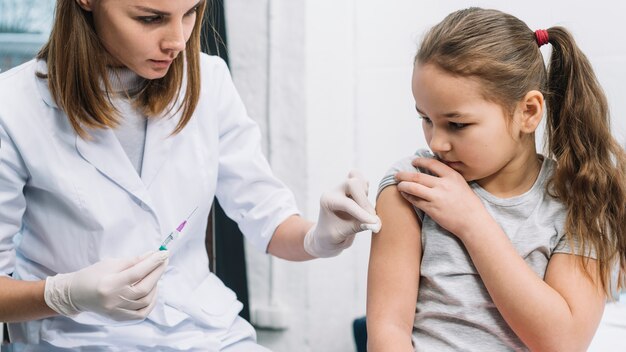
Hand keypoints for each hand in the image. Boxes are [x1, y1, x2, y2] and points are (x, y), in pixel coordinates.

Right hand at [44, 251, 168, 320]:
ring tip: (155, 274)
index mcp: (109, 284)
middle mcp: (114, 300)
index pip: (137, 273)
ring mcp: (117, 311)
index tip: (164, 253)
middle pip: (144, 287)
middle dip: (157, 272)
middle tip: (163, 260)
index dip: (153, 262)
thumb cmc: (92, 275)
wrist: (75, 294)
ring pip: (145, 300)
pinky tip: (152, 290)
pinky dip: (151, 301)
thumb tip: (153, 255)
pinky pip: (142, 313)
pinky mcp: (119, 318)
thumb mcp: (110, 263)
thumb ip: (133, 261)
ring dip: (155, 285)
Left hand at [304, 170, 380, 257]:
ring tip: (366, 211)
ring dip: (365, 194)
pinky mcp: (352, 188)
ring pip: (357, 177)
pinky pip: (362, 181)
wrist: (326, 237)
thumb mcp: (341, 235)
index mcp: (327, 200)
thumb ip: (357, 227)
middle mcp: (334, 191)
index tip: (374, 224)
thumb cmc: (330, 237)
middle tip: (371, 218)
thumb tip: (376, 224)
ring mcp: (343, 188)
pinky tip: (365, 205)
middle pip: (353, 183)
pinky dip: (366, 191)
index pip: (347, 203)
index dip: (362, 214)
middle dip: (364, 201)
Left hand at [395, 157, 486, 237]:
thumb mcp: (461, 184)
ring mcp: (436, 197)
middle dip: (404, 175)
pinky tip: (405, 194)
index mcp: (452, 176)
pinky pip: (415, 200)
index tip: (413, 161)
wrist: (473, 222)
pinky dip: (408, 196)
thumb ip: (448, 177)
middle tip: (398, 174)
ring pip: (413, 187)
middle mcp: (443, 185)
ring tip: (398, 184)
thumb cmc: (469, 205)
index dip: (420, 161)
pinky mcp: (431, 209)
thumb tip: (433, 172)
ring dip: (403, 185)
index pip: (432, 164)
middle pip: (417, 176)